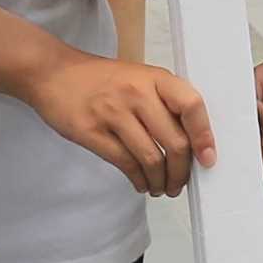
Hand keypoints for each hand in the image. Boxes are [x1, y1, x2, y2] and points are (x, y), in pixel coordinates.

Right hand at [29, 55, 210, 197]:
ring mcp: (113, 112)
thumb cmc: (101, 80)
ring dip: (161, 181)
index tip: (208, 158)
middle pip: (175, 141)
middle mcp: (137, 93)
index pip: (191, 105)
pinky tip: (142, 183)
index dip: (204, 135)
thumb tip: (192, 142)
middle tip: (180, 183)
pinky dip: (139, 180)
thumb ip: (164, 103)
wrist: (53, 74)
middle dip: (182, 171)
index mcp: (155, 78)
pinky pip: (126, 164)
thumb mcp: (139, 78)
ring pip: (152, 158)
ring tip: (162, 187)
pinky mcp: (92, 132)